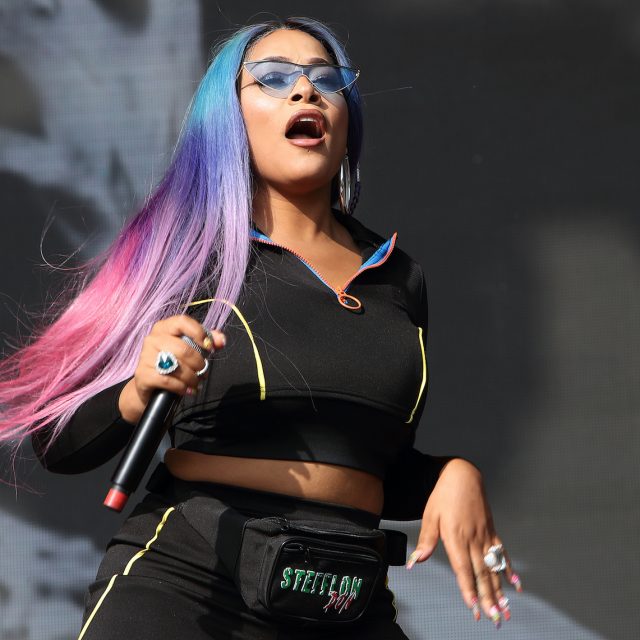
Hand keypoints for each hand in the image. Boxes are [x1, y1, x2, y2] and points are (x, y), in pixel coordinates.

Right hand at [119, 315, 225, 423]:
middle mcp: (152, 339)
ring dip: (192, 378)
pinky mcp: (142, 375)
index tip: (209, 347)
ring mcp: (145, 357)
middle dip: (199, 363)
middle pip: (183, 349)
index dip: (199, 333)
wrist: (149, 386)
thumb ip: (207, 342)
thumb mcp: (189, 350)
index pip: (182, 322)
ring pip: (177, 366)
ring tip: (196, 383)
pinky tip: (187, 390)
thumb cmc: (173, 364)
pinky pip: (168, 381)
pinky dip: (182, 387)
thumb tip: (222, 340)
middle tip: (203, 372)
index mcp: (164, 328)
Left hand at [406, 458, 520, 627]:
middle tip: (494, 618)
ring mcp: (485, 536)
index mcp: (456, 536)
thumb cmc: (443, 495)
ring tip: (505, 610)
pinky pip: (502, 554)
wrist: (463, 475)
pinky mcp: (491, 532)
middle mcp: (473, 539)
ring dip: (499, 591)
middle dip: (487, 598)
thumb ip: (426, 540)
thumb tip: (414, 561)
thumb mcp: (430, 515)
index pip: (463, 568)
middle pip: (481, 573)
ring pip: (493, 568)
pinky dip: (509, 570)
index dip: (468, 587)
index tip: (474, 606)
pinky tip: (516, 585)